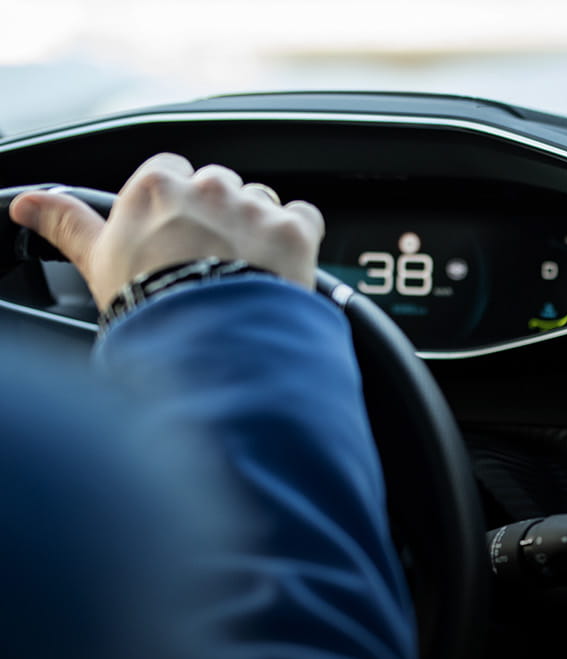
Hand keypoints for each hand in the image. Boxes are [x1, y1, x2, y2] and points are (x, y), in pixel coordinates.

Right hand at [6, 153, 324, 310]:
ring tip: (246, 273)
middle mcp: (208, 186)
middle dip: (219, 217)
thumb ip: (67, 224)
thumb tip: (26, 205)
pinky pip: (305, 219)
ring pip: (263, 202)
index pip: (171, 173)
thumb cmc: (149, 306)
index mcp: (157, 186)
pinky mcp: (295, 231)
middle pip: (220, 187)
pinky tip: (280, 269)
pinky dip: (298, 241)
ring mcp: (254, 207)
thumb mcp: (98, 262)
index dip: (176, 208)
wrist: (209, 344)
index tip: (177, 236)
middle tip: (212, 262)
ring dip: (259, 229)